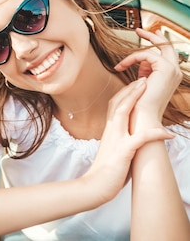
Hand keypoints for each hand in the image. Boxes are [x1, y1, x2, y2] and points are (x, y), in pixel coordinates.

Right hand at [83, 79, 173, 203]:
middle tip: (142, 79)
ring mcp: (116, 140)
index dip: (125, 94)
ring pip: (124, 113)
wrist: (95, 185)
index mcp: (110, 131)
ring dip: (135, 99)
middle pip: (118, 103)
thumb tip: (131, 136)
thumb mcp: (113, 150)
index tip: (135, 84)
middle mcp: (111, 131)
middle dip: (130, 89)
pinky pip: (141, 139)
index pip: (115, 106)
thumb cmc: (106, 171)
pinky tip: (168, 133)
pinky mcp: (123, 152)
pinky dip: (155, 134)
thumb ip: (120, 140)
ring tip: (147, 89)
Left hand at [114, 28, 181, 123]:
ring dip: (135, 52)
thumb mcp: (142, 83)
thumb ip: (143, 72)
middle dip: (153, 36)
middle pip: (167, 46)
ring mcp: (173, 70)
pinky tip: (121, 67)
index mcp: (171, 75)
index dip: (151, 47)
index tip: (140, 40)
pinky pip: (146, 54)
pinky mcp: (166, 68)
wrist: (142, 115)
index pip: (164, 55)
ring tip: (121, 64)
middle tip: (139, 30)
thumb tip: (140, 64)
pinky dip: (131, 59)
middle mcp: (176, 72)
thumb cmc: (139, 102)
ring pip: (158, 47)